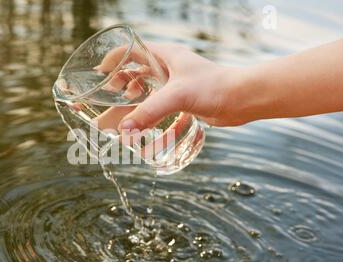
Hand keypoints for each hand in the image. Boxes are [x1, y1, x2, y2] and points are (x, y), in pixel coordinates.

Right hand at [114, 42, 240, 129]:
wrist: (243, 100)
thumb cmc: (214, 88)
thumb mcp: (177, 96)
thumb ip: (149, 112)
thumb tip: (124, 130)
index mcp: (165, 56)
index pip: (131, 50)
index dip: (113, 60)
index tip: (99, 75)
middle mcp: (169, 68)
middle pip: (137, 72)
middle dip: (120, 86)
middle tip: (106, 99)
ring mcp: (177, 84)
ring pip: (148, 92)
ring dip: (134, 103)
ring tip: (120, 117)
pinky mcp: (185, 101)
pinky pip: (161, 107)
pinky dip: (151, 117)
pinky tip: (145, 130)